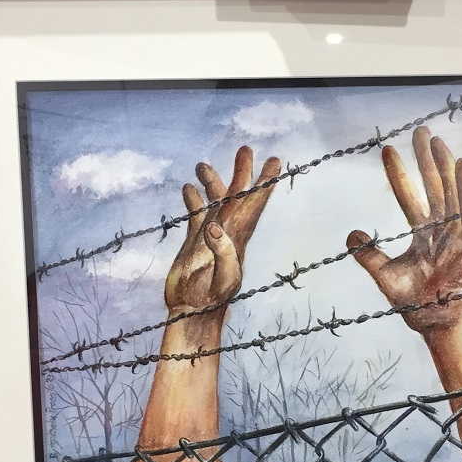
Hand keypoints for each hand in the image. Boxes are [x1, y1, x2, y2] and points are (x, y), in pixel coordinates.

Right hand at [164, 146, 280, 315]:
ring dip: (213, 183)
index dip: (264, 182)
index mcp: (237, 237)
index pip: (254, 204)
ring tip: (202, 164)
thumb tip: (214, 225)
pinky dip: (193, 201)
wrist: (193, 313)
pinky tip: (187, 188)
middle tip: (245, 148)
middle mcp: (226, 233)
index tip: (274, 161)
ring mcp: (210, 237)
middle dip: (243, 173)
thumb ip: (222, 253)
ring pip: (215, 202)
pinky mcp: (194, 244)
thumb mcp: (222, 279)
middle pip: (238, 196)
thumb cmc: (210, 300)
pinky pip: (196, 215)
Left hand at [347, 126, 461, 333]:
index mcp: (422, 233)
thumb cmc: (414, 303)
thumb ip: (368, 254)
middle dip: (425, 159)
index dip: (398, 174)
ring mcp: (457, 232)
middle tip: (418, 131)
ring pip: (450, 190)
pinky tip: (461, 165)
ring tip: (435, 140)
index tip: (386, 151)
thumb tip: (350, 234)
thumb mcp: (384, 275)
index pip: (408, 196)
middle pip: (432, 185)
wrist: (436, 322)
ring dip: (444, 164)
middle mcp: (441, 228)